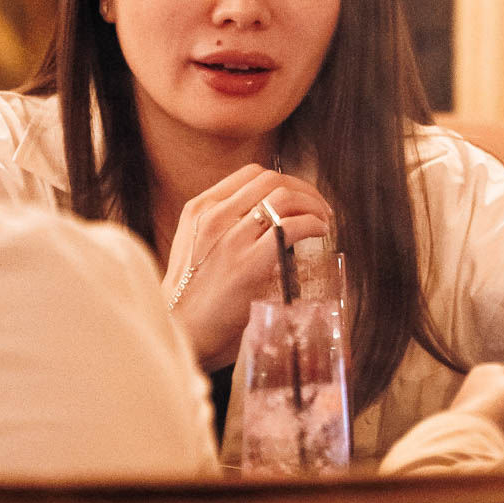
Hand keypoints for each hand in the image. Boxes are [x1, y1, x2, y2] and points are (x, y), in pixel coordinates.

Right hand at [162, 164, 332, 370]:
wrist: (181, 328)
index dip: (284, 180)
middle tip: (319, 207)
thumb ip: (222, 226)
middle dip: (304, 189)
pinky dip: (313, 223)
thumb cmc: (192, 293)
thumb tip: (265, 219)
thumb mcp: (196, 244)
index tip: (299, 195)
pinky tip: (319, 232)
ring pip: (283, 198)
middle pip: (271, 180)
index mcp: (200, 209)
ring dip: (313, 204)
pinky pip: (291, 227)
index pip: (251, 174)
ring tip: (323, 219)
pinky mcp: (248, 264)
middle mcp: (214, 217)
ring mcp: (230, 239)